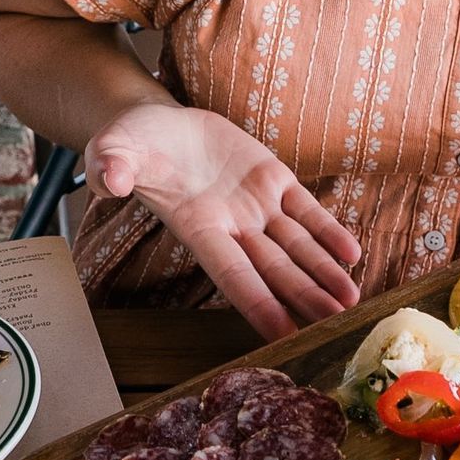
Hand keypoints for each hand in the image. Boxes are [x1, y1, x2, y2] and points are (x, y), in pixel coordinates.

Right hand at [88, 103, 363, 340]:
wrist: (157, 126)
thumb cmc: (129, 146)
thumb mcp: (112, 150)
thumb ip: (111, 166)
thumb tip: (107, 179)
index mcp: (195, 227)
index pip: (231, 273)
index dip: (257, 302)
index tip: (282, 332)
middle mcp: (230, 225)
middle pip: (273, 269)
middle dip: (304, 295)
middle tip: (336, 322)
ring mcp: (255, 205)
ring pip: (296, 246)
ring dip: (324, 272)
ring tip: (351, 300)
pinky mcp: (272, 179)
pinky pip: (307, 210)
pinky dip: (329, 231)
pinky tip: (352, 254)